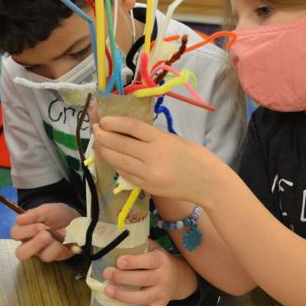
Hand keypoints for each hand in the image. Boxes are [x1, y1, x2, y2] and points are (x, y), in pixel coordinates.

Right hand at [10, 202, 79, 261]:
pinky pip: (56, 256)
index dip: (25, 231)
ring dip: (52, 244)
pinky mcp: (54, 256)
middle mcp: (30, 243)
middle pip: (21, 253)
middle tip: (46, 235)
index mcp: (24, 230)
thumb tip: (19, 219)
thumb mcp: (47, 210)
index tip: (40, 225)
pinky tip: (66, 238)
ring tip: (61, 233)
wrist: (75, 220)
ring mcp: (42, 252)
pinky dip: (61, 246)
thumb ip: (34, 214)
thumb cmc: (56, 214)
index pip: (15, 234)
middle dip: (34, 245)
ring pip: (41, 256)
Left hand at [93, 116, 212, 202]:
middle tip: (96, 128)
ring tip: (100, 142)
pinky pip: (124, 173)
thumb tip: (125, 130)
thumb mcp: (174, 139)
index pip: (131, 126)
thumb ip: (151, 136)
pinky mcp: (146, 187)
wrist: (208, 184)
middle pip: (118, 144)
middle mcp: (152, 157)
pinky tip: (113, 157)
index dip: (113, 121)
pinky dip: (115, 164)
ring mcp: (147, 175)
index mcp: (161, 140)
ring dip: (104, 150)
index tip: (103, 119)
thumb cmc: (195, 157)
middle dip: (102, 135)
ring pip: (116, 160)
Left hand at [102, 246, 180, 305]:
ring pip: (143, 298)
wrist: (178, 278)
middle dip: (122, 277)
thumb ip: (139, 244)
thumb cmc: (158, 261)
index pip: (148, 261)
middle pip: (142, 279)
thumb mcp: (153, 248)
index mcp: (160, 261)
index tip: (119, 261)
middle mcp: (163, 278)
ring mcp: (161, 295)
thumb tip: (116, 236)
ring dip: (124, 296)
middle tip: (107, 273)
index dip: (133, 262)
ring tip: (108, 290)